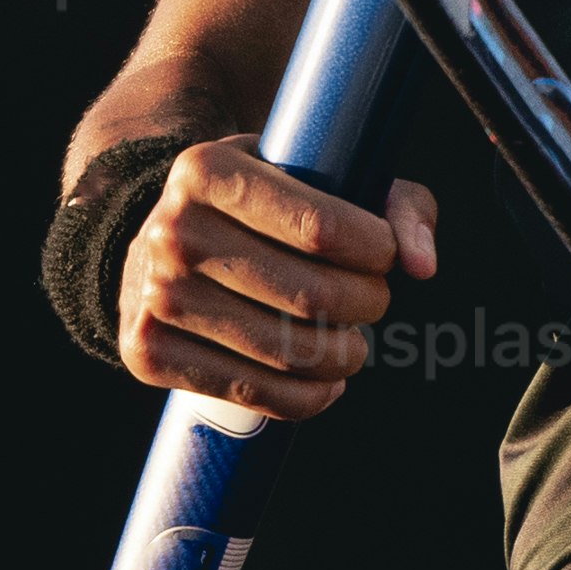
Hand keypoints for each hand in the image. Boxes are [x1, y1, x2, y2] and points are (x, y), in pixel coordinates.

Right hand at [118, 143, 440, 419]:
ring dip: (345, 355)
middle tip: (372, 299)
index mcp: (207, 171)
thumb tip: (422, 265)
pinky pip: (253, 394)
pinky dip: (309, 398)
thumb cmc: (268, 203)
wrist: (167, 237)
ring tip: (351, 341)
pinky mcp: (148, 351)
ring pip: (288, 352)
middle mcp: (171, 233)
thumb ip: (396, 205)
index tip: (384, 253)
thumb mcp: (326, 175)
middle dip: (367, 303)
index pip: (322, 228)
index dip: (376, 251)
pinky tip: (325, 382)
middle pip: (313, 296)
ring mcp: (155, 296)